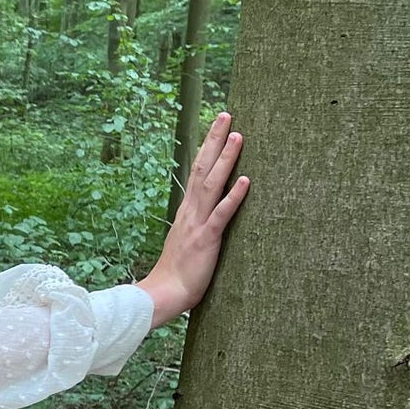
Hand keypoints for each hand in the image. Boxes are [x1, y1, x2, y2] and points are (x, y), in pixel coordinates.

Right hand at [137, 113, 248, 325]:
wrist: (163, 293)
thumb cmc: (176, 274)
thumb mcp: (185, 242)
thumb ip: (195, 226)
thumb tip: (204, 216)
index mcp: (186, 211)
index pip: (197, 171)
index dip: (207, 148)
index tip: (217, 127)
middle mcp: (190, 211)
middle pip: (202, 167)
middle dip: (215, 140)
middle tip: (227, 115)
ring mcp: (198, 223)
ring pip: (212, 183)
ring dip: (226, 159)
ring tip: (239, 136)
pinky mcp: (207, 239)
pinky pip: (222, 214)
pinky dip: (235, 196)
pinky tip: (247, 180)